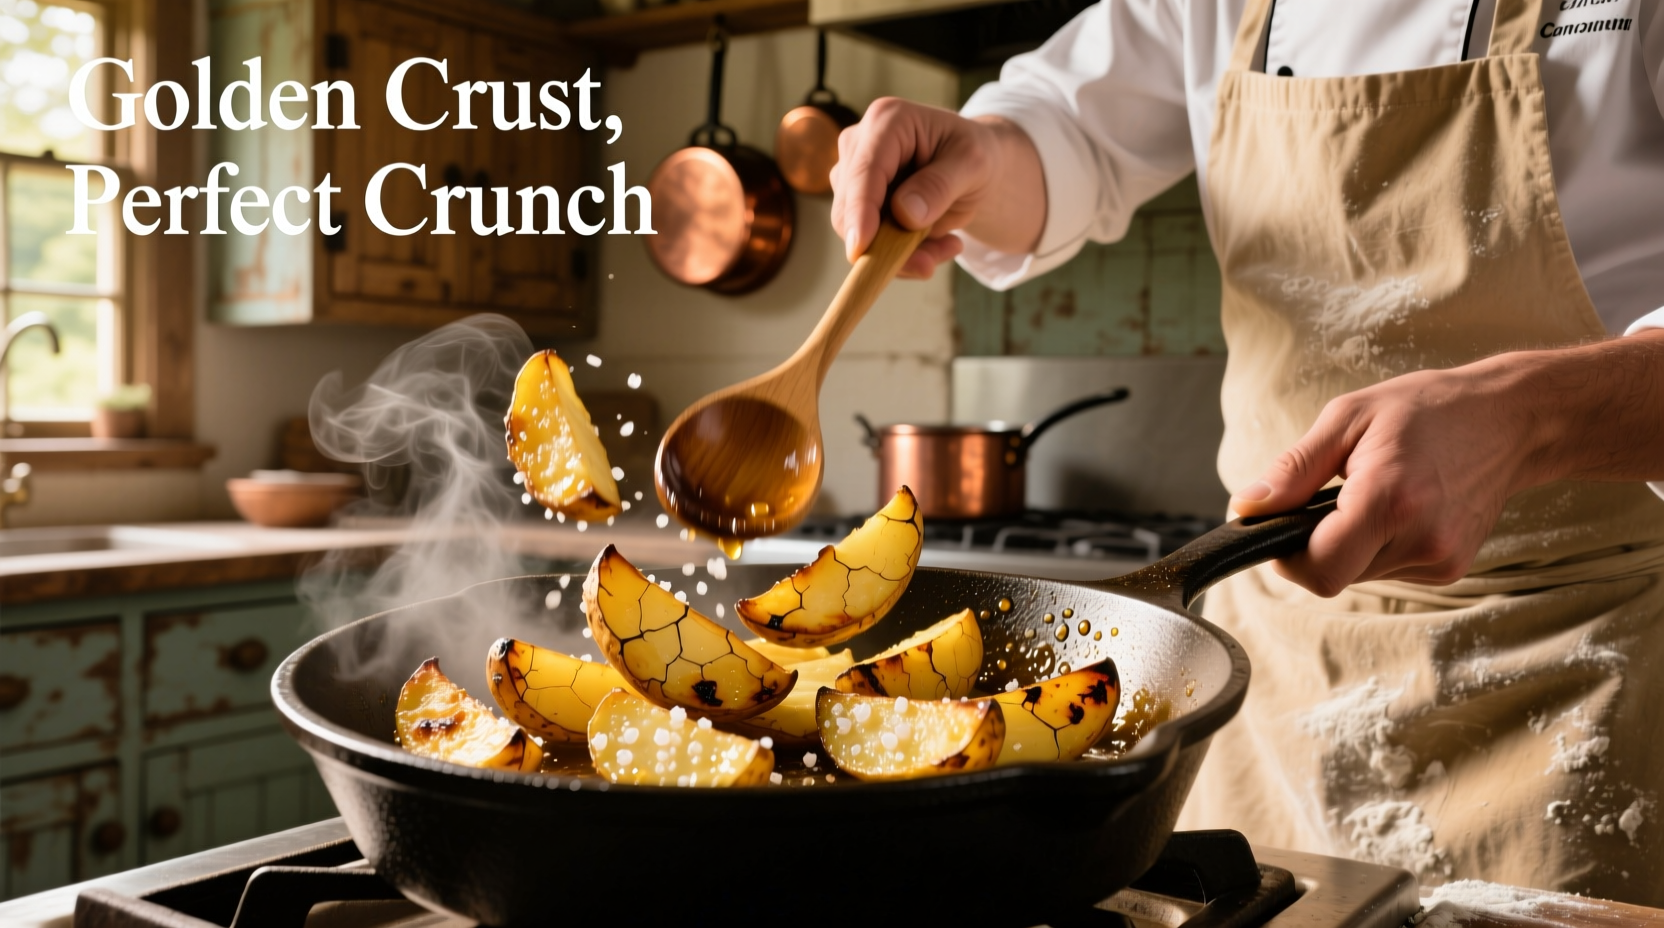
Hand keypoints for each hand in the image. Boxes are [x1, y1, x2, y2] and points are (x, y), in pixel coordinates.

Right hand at [830, 98, 1044, 277]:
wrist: (970, 167)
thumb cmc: (973, 155)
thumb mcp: (973, 165)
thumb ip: (940, 186)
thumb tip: (904, 214)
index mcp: (887, 121)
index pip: (865, 170)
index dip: (860, 210)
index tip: (860, 248)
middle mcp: (859, 144)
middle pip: (850, 206)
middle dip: (886, 244)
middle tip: (933, 262)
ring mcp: (852, 174)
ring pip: (855, 230)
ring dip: (900, 252)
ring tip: (947, 246)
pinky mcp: (856, 202)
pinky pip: (868, 242)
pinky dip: (901, 254)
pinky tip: (936, 244)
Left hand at [1229, 364, 1537, 595]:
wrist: (1511, 420)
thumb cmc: (1427, 409)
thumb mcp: (1348, 418)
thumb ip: (1293, 469)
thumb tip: (1246, 506)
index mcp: (1389, 500)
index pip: (1319, 569)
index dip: (1287, 557)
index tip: (1283, 526)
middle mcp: (1421, 540)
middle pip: (1334, 574)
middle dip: (1316, 543)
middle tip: (1332, 495)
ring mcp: (1441, 560)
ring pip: (1358, 575)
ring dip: (1349, 543)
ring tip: (1373, 492)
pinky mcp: (1450, 569)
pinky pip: (1387, 570)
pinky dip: (1378, 545)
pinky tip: (1398, 507)